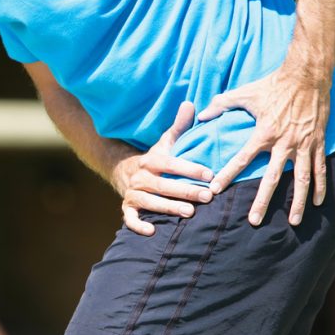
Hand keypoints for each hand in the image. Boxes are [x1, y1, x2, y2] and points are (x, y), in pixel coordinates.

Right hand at [112, 101, 214, 235]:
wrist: (124, 172)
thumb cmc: (155, 160)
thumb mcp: (165, 143)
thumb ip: (179, 127)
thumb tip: (190, 103)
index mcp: (151, 160)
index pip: (172, 164)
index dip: (190, 169)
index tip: (210, 175)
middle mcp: (141, 177)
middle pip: (163, 185)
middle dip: (185, 191)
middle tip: (207, 196)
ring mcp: (133, 193)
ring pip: (150, 202)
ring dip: (169, 208)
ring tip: (189, 213)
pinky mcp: (127, 208)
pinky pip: (130, 219)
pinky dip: (139, 226)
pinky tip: (153, 231)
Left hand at [197, 67, 331, 226]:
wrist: (307, 74)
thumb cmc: (273, 84)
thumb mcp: (244, 92)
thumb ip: (221, 104)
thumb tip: (201, 115)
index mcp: (264, 133)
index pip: (241, 159)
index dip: (227, 175)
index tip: (215, 190)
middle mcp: (284, 142)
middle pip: (272, 178)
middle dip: (262, 202)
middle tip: (254, 221)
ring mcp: (304, 144)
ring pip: (302, 180)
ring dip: (297, 202)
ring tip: (293, 222)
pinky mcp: (318, 142)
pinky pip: (320, 169)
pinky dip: (320, 187)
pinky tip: (317, 203)